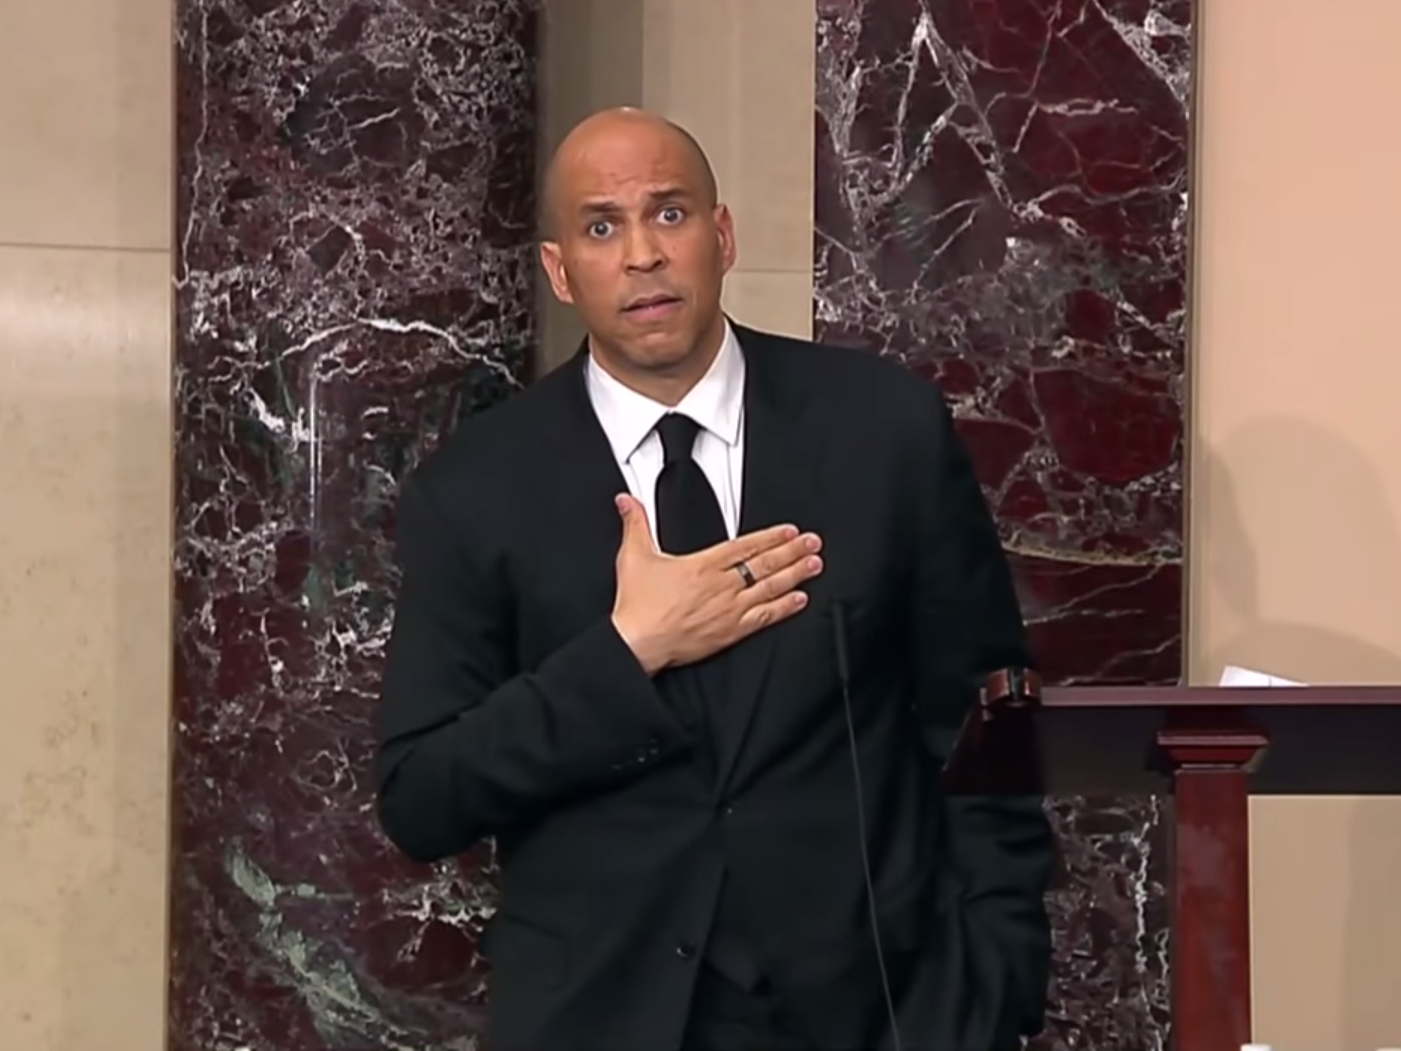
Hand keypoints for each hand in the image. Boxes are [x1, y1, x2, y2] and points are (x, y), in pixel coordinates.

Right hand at [609, 493, 823, 674]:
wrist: (637, 642)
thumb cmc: (637, 606)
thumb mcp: (633, 556)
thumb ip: (636, 524)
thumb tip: (627, 500)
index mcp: (703, 565)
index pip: (745, 546)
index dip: (771, 537)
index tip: (790, 530)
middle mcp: (721, 586)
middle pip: (764, 564)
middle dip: (792, 551)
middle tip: (813, 543)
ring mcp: (729, 609)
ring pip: (770, 588)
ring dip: (795, 575)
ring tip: (814, 565)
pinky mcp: (730, 632)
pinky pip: (764, 617)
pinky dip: (784, 607)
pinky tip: (799, 600)